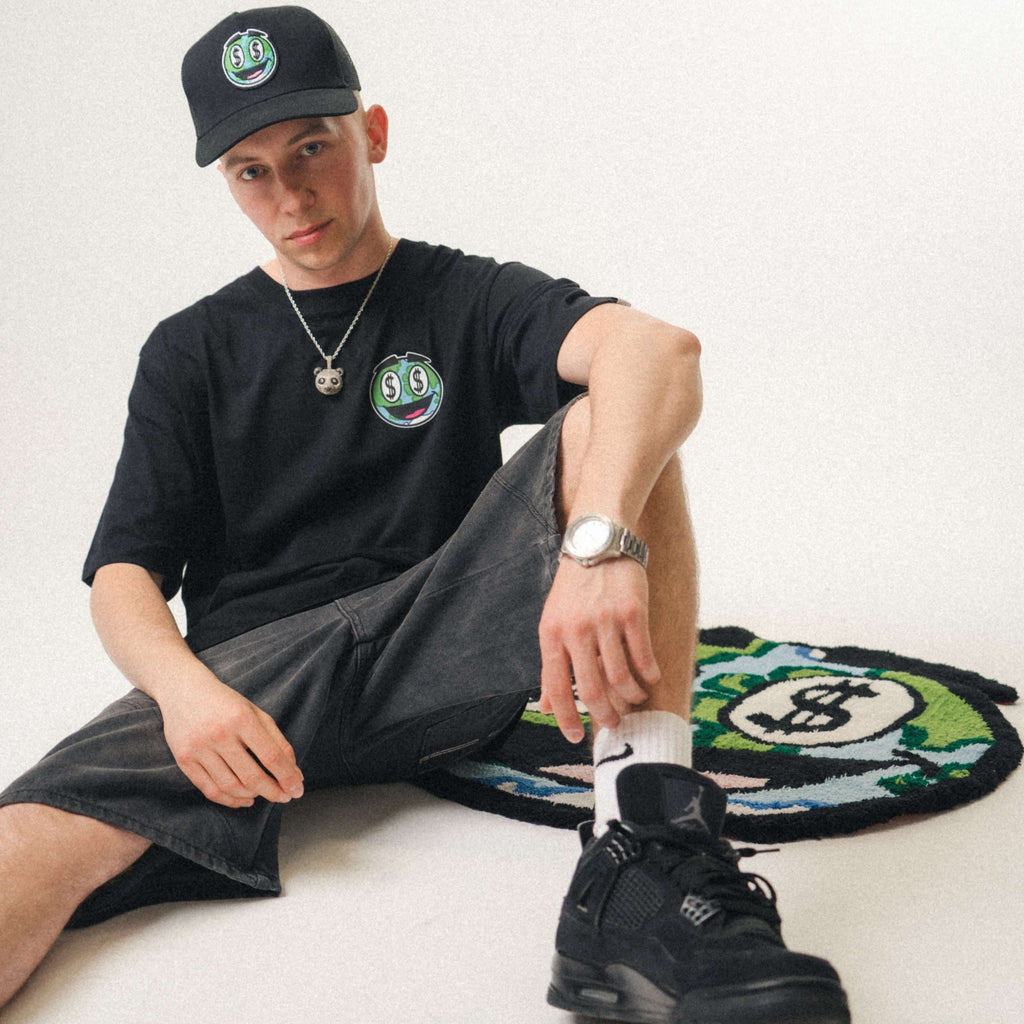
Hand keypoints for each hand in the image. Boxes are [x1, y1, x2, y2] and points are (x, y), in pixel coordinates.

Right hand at [159, 673, 304, 808]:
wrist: (183, 690)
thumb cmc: (226, 703)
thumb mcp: (255, 712)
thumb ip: (276, 739)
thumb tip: (293, 771)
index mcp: (242, 718)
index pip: (271, 756)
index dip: (287, 776)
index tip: (298, 789)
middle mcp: (219, 734)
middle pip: (252, 776)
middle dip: (273, 792)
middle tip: (286, 797)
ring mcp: (199, 748)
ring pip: (231, 786)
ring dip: (252, 796)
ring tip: (263, 794)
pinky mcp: (184, 760)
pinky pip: (210, 789)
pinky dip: (230, 800)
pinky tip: (244, 799)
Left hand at [538, 556, 659, 741]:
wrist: (598, 542)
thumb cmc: (575, 588)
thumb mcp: (553, 622)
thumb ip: (551, 664)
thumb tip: (545, 706)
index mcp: (551, 634)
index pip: (555, 688)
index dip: (565, 718)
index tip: (574, 736)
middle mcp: (576, 630)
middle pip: (591, 689)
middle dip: (604, 714)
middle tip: (614, 725)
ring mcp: (604, 621)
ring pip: (620, 677)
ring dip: (630, 697)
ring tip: (635, 701)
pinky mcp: (632, 612)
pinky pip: (642, 656)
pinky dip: (648, 674)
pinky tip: (650, 679)